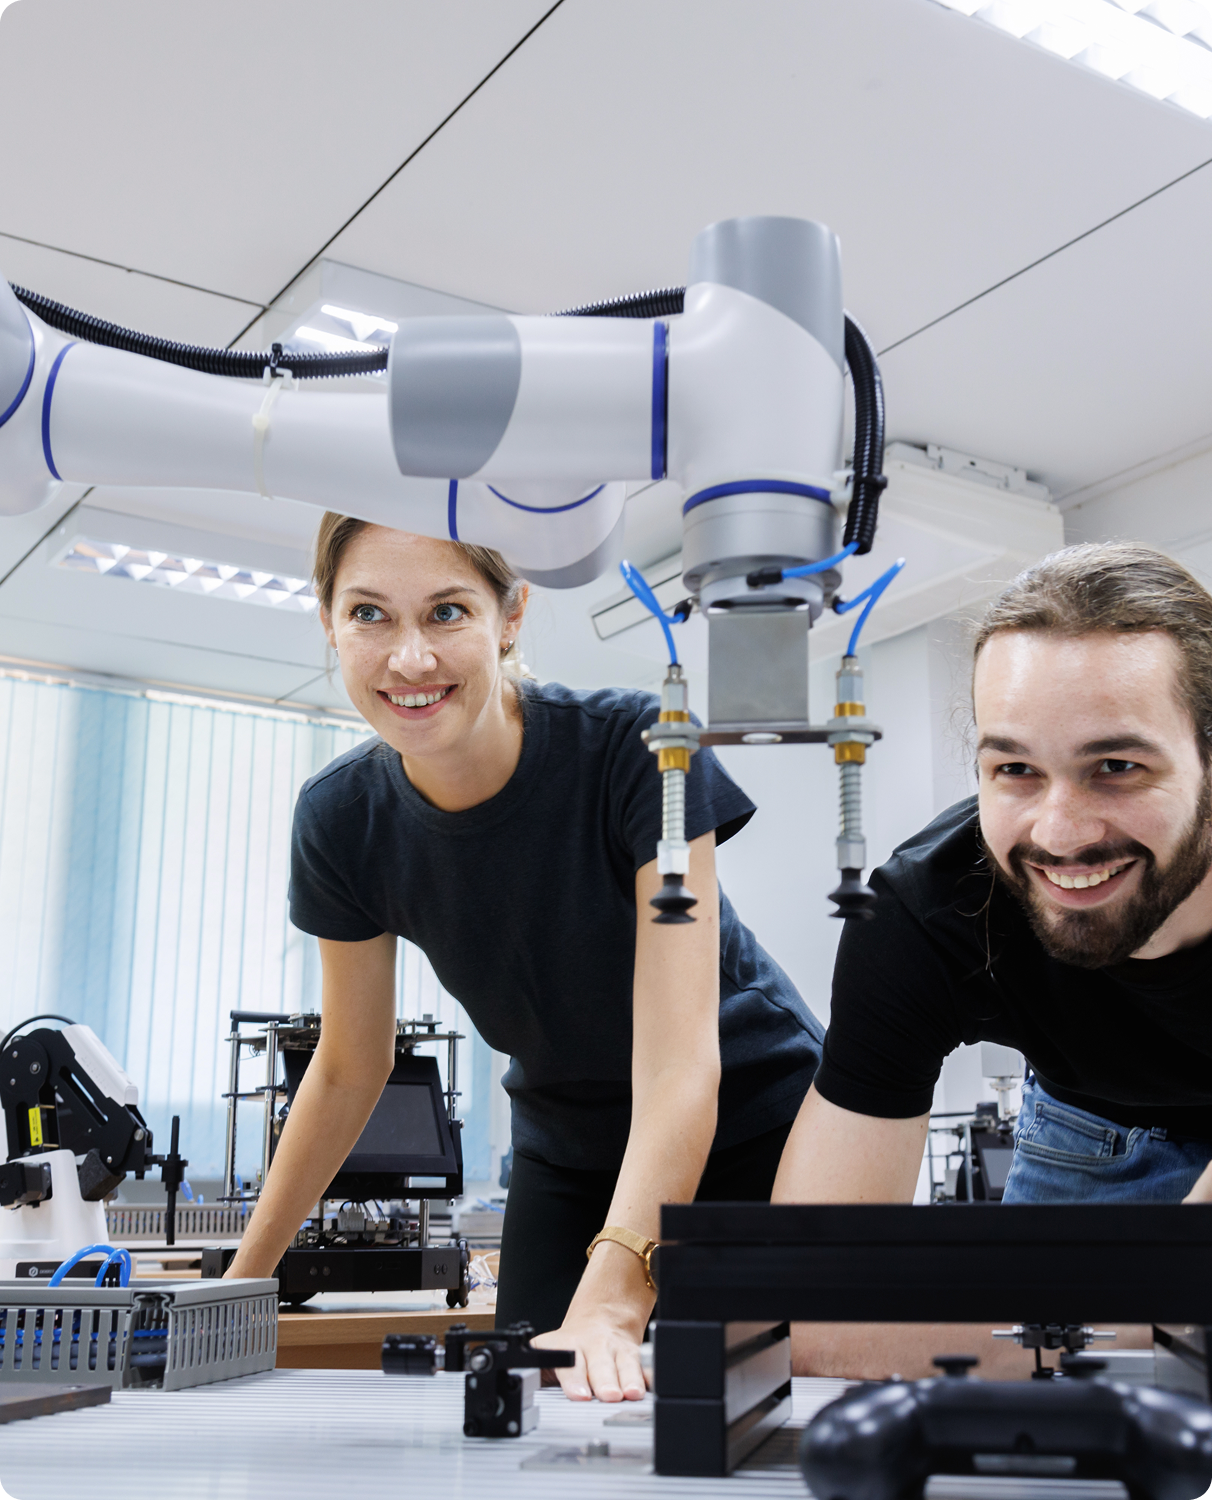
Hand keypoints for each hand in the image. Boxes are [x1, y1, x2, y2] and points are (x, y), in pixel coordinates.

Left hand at [530, 1239, 653, 1400]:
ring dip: (630, 1379)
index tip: (579, 1396)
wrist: (601, 1316)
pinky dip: (651, 1376)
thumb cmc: (571, 1345)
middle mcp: (595, 1347)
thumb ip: (534, 1369)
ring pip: (625, 1364)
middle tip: (609, 1396)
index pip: (570, 1364)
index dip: (575, 1380)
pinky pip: (646, 1365)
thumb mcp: (548, 1351)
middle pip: (601, 1365)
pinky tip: (654, 1386)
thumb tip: (515, 1381)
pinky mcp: (636, 1356)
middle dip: (605, 1381)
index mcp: (569, 1346)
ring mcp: (617, 1351)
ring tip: (633, 1393)